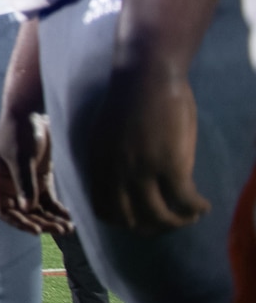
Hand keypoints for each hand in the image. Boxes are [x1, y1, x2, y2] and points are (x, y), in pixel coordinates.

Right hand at [0, 107, 73, 235]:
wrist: (32, 112)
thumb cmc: (19, 131)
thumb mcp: (21, 157)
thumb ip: (25, 183)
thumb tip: (28, 210)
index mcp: (0, 181)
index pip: (5, 210)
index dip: (18, 222)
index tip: (36, 230)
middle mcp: (13, 185)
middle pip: (24, 213)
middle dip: (41, 223)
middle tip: (59, 230)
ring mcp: (29, 182)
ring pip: (39, 209)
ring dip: (52, 220)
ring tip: (68, 228)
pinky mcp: (43, 177)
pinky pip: (50, 200)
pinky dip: (58, 210)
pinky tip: (69, 218)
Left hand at [86, 58, 209, 232]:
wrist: (145, 74)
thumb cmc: (129, 99)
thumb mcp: (105, 134)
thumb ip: (110, 160)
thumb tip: (122, 182)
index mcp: (98, 164)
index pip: (103, 210)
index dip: (123, 222)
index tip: (140, 220)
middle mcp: (116, 171)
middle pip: (130, 220)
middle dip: (150, 228)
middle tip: (168, 224)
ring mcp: (142, 169)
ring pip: (159, 215)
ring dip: (177, 222)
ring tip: (190, 216)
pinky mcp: (171, 162)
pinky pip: (184, 199)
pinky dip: (196, 208)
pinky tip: (203, 206)